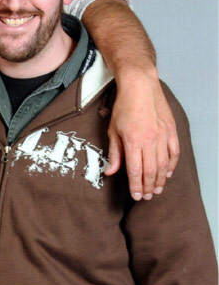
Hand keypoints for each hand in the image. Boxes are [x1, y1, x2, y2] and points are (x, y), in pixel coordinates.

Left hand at [105, 68, 179, 199]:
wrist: (140, 87)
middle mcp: (150, 141)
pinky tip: (167, 174)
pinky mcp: (171, 131)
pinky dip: (171, 165)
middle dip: (148, 187)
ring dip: (160, 179)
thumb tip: (111, 172)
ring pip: (163, 165)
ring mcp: (162, 136)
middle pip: (151, 171)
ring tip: (156, 190)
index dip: (136, 186)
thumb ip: (114, 153)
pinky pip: (173, 153)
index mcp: (133, 141)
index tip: (136, 196)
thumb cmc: (124, 107)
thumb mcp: (113, 130)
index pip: (136, 171)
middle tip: (146, 197)